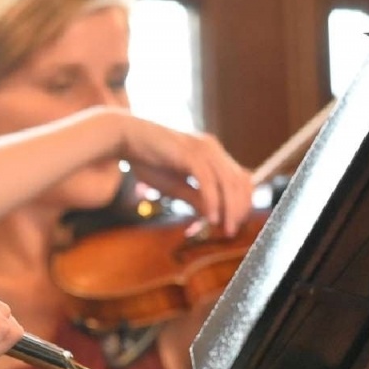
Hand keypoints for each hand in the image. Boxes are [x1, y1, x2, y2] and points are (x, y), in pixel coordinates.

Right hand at [108, 112, 254, 235]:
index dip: (243, 202)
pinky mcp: (190, 153)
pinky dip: (212, 201)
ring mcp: (203, 149)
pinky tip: (211, 218)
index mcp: (212, 154)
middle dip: (239, 209)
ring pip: (228, 182)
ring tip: (225, 228)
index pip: (241, 178)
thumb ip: (196, 199)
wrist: (125, 138)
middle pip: (240, 181)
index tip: (235, 223)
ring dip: (229, 208)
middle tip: (232, 231)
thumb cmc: (147, 160)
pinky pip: (208, 181)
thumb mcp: (176, 186)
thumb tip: (213, 216)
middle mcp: (213, 149)